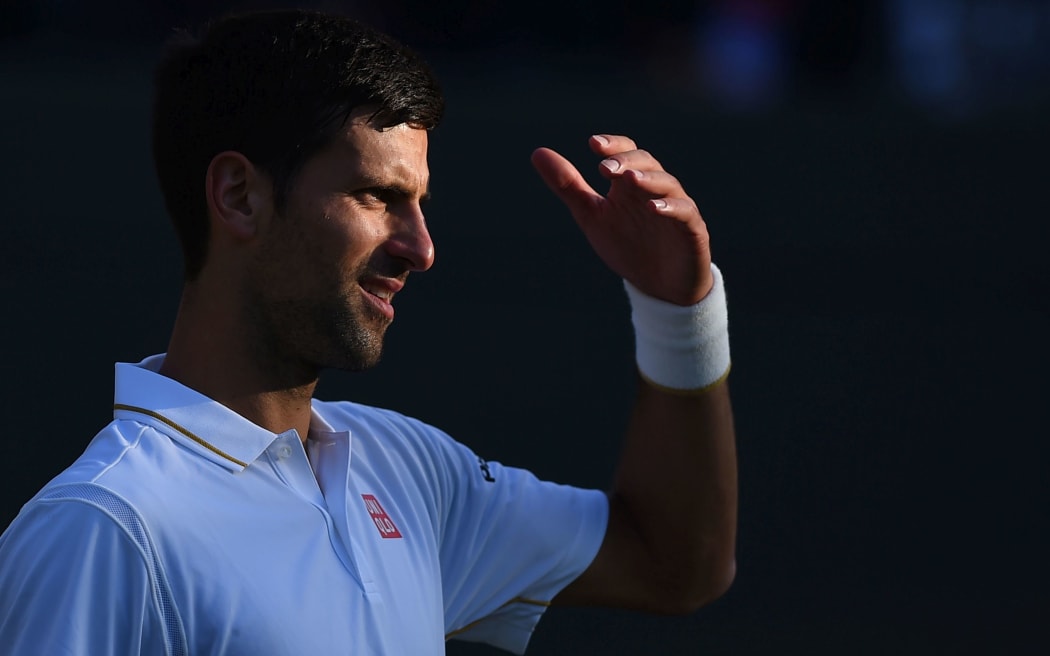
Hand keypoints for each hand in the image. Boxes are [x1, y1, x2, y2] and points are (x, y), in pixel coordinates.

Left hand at [531, 134, 712, 305]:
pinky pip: (685, 213)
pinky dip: (671, 208)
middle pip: (646, 164)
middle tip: (605, 168)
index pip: (626, 153)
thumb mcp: (591, 216)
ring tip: (630, 179)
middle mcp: (655, 189)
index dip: (613, 146)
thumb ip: (568, 187)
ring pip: (667, 184)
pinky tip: (655, 207)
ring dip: (649, 180)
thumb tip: (537, 152)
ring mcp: (676, 208)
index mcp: (630, 184)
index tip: (593, 144)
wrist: (659, 288)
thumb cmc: (627, 245)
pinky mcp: (691, 230)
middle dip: (626, 162)